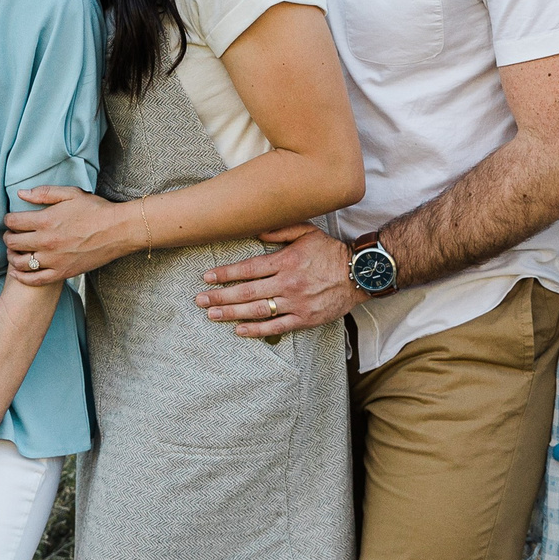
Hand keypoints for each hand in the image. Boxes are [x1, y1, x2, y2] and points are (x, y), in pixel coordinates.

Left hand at [5, 188, 134, 282]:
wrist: (117, 231)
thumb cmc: (95, 210)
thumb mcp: (70, 194)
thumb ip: (44, 193)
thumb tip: (20, 193)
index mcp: (45, 220)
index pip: (13, 222)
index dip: (8, 220)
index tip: (11, 220)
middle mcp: (46, 241)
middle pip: (13, 242)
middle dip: (8, 237)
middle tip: (11, 235)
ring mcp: (53, 260)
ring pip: (20, 263)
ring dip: (12, 257)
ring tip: (14, 252)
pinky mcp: (62, 273)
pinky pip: (35, 280)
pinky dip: (22, 277)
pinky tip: (18, 272)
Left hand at [194, 224, 359, 337]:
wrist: (358, 274)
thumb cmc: (330, 252)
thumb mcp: (307, 231)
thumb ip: (280, 229)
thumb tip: (256, 230)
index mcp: (285, 261)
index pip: (248, 269)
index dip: (225, 273)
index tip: (207, 277)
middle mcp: (287, 283)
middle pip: (247, 291)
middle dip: (220, 296)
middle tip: (200, 300)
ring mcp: (295, 303)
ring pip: (257, 310)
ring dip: (232, 313)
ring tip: (212, 315)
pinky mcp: (305, 319)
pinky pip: (276, 327)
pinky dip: (256, 330)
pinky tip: (238, 330)